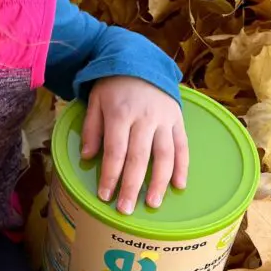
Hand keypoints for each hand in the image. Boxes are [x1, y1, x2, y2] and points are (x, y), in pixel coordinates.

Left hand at [80, 76, 187, 214]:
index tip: (104, 196)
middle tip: (125, 209)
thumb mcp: (94, 101)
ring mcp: (164, 119)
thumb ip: (91, 129)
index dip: (110, 175)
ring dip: (159, 182)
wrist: (141, 61)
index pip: (115, 151)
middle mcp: (144, 118)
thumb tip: (88, 157)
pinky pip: (182, 146)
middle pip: (139, 157)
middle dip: (132, 186)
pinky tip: (178, 186)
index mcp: (120, 113)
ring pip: (164, 155)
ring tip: (152, 203)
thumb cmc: (113, 85)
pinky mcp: (178, 120)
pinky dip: (182, 167)